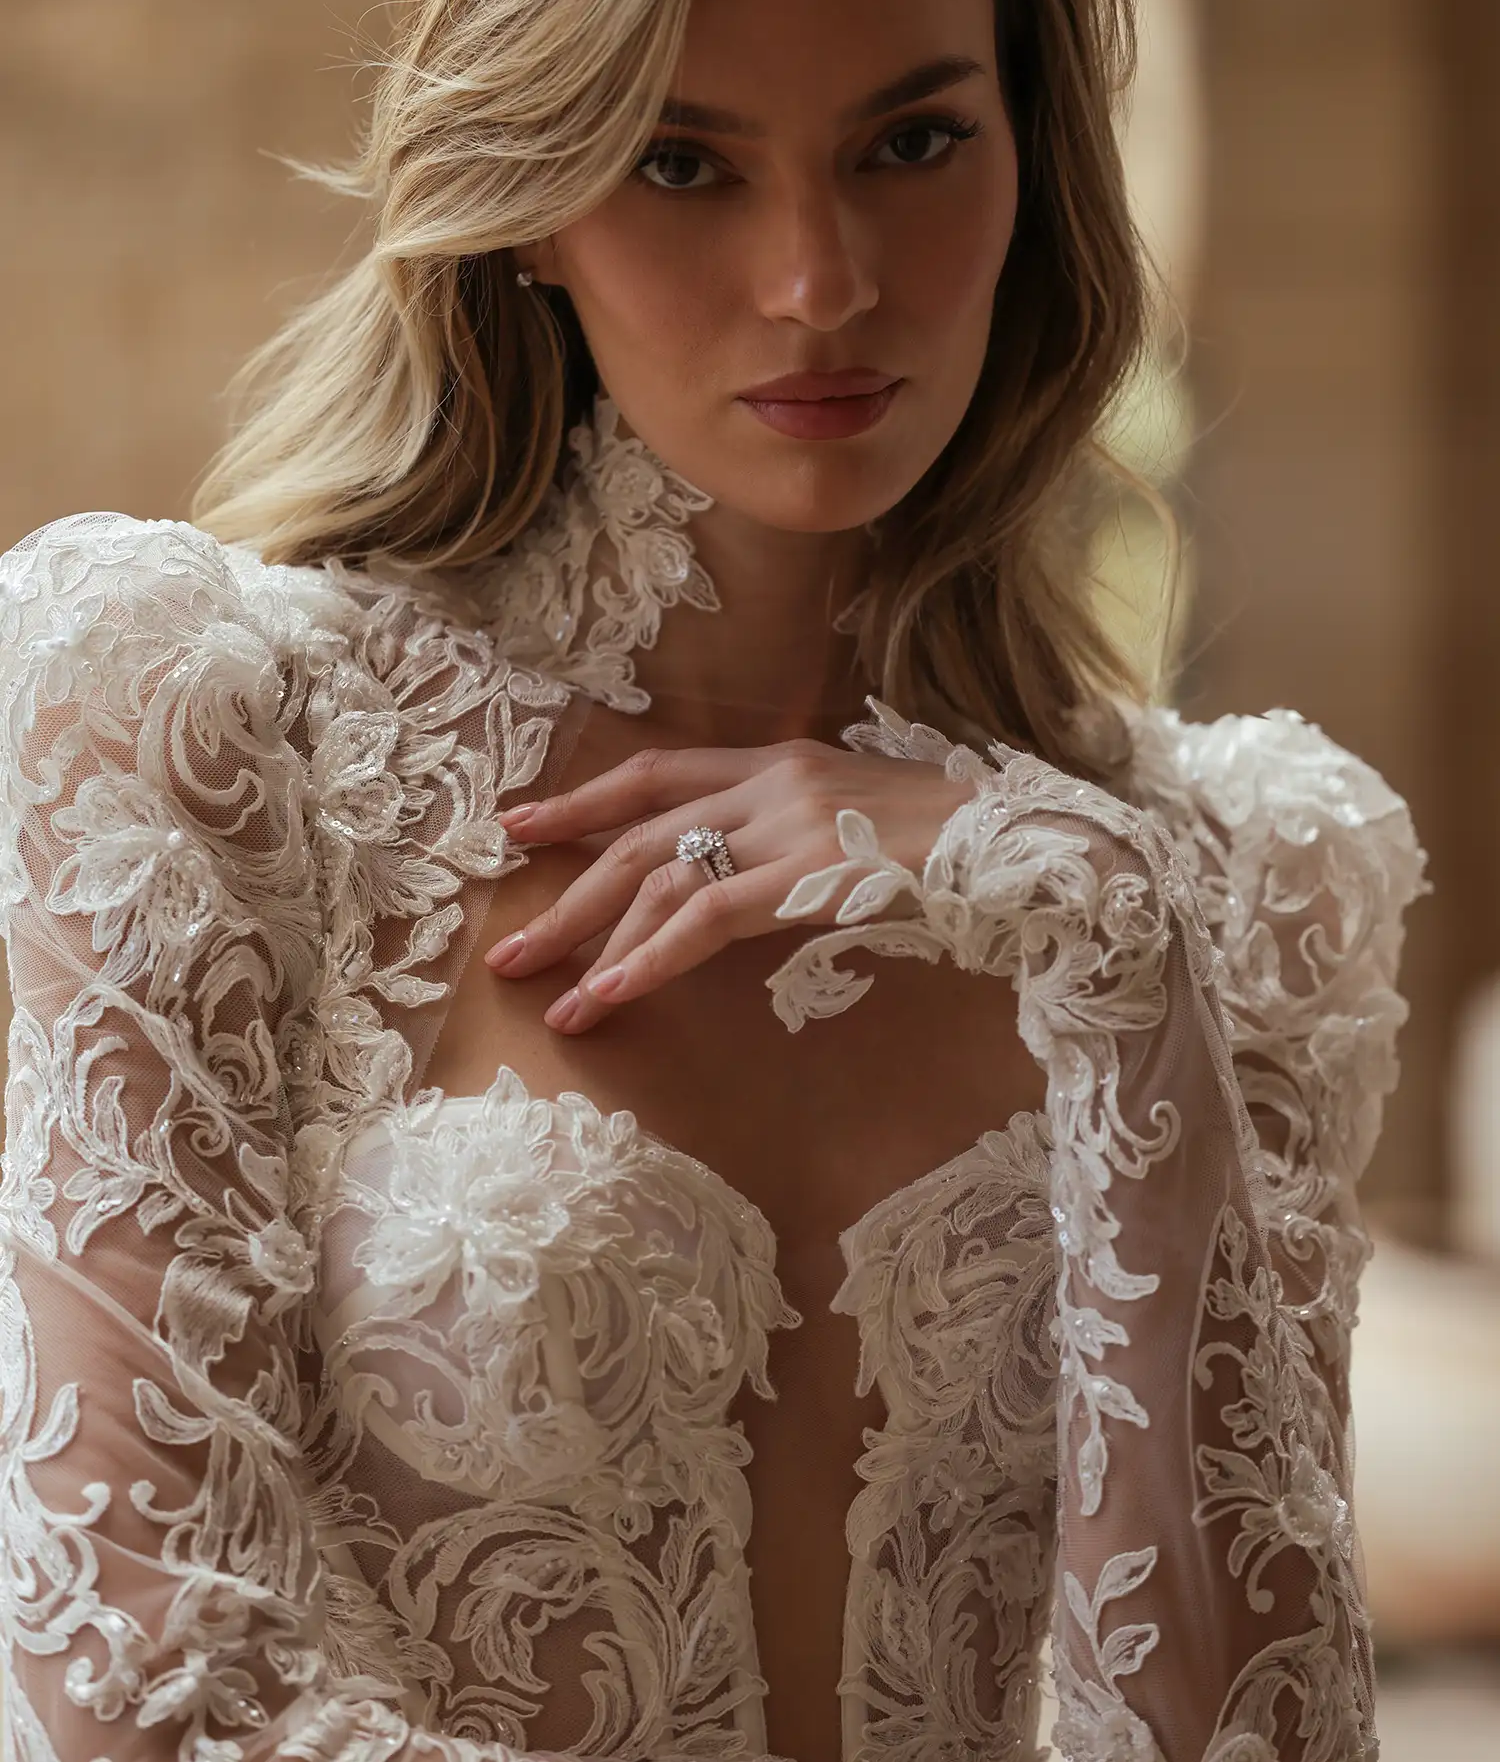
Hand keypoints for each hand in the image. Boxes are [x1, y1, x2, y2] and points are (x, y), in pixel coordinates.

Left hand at [484, 739, 970, 1033]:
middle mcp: (771, 782)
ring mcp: (786, 825)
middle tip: (511, 947)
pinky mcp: (805, 875)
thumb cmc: (956, 847)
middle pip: (639, 833)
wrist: (1022, 846)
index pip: (659, 772)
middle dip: (567, 894)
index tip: (522, 826)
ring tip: (551, 1000)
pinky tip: (614, 995)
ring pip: (660, 880)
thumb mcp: (860, 821)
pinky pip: (705, 920)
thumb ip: (798, 835)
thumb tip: (748, 879)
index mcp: (781, 762)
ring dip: (597, 944)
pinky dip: (652, 961)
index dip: (584, 800)